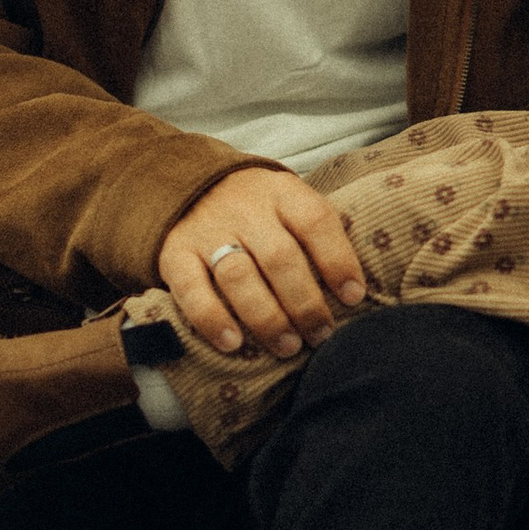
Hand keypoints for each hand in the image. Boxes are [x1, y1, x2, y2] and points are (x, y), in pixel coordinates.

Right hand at [159, 167, 367, 359]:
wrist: (187, 183)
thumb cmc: (256, 208)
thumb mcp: (288, 201)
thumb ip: (316, 234)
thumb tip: (353, 288)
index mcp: (281, 193)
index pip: (315, 221)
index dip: (338, 259)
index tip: (353, 296)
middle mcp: (245, 210)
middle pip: (280, 257)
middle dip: (305, 303)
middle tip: (321, 335)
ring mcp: (207, 231)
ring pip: (239, 276)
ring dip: (267, 318)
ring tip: (287, 346)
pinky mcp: (175, 254)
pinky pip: (191, 290)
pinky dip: (211, 319)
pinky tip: (232, 343)